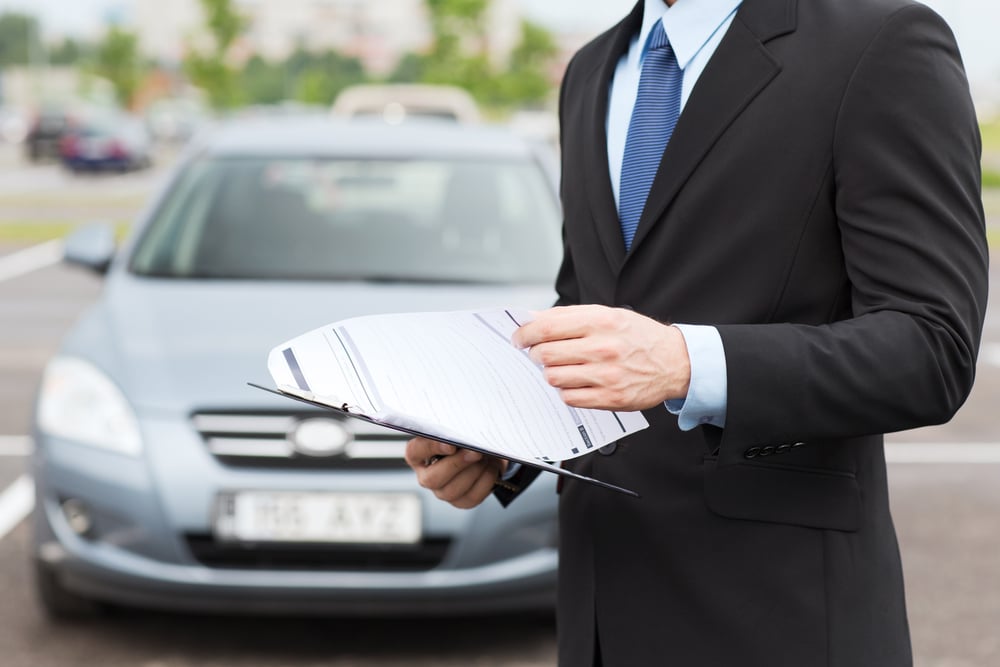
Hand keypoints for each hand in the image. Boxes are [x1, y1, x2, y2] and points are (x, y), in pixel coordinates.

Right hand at [404, 437, 506, 508]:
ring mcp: (443, 492)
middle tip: (476, 452)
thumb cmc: (464, 438)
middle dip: (457, 465)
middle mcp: (426, 477)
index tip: (451, 445)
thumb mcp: (456, 429)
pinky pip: (471, 497)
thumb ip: (453, 430)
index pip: (415, 451)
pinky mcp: (461, 501)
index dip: (431, 448)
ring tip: (486, 457)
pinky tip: (490, 467)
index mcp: (418, 455)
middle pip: (432, 479)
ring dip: (474, 472)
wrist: (484, 452)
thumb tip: (463, 435)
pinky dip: (485, 481)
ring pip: (452, 491)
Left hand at [512, 305, 690, 410]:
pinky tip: (574, 382)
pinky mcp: (610, 398)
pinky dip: (565, 390)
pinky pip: (569, 398)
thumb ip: (569, 316)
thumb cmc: (637, 336)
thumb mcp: (607, 315)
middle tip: (538, 354)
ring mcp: (606, 375)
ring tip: (559, 367)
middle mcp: (603, 348)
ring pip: (554, 377)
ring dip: (550, 372)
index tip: (519, 338)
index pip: (546, 328)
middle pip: (545, 354)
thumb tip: (533, 320)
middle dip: (535, 354)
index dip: (525, 334)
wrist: (674, 362)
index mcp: (600, 321)